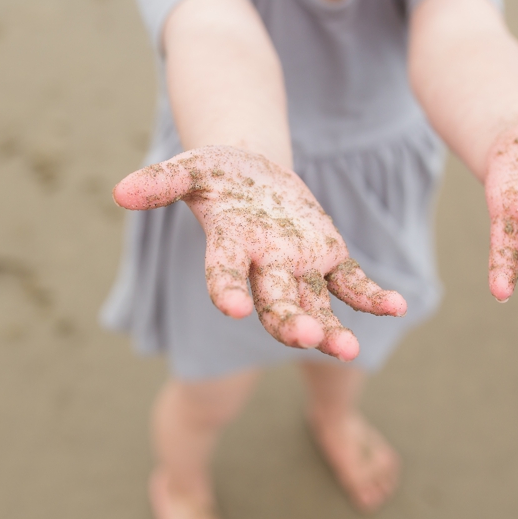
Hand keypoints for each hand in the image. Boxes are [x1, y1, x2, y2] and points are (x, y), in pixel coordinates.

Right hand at [113, 145, 405, 359]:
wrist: (249, 173)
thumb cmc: (215, 174)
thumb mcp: (188, 169)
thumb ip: (159, 182)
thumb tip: (120, 192)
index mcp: (229, 247)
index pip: (223, 275)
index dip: (225, 290)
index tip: (230, 308)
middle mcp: (264, 266)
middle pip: (275, 302)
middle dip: (287, 321)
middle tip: (303, 337)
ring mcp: (298, 267)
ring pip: (315, 306)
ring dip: (331, 329)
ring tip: (348, 349)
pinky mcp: (328, 259)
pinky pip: (352, 284)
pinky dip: (372, 298)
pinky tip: (397, 307)